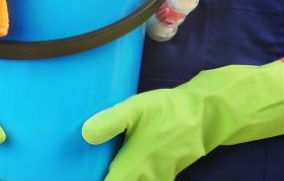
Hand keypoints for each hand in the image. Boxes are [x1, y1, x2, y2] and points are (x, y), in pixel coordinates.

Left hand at [81, 61, 283, 180]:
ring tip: (103, 168)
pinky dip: (133, 175)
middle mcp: (147, 177)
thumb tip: (85, 135)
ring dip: (121, 176)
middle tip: (82, 172)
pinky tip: (122, 164)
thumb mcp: (135, 110)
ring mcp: (159, 177)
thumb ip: (110, 122)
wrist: (209, 114)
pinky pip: (146, 180)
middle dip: (108, 178)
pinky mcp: (166, 171)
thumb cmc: (169, 111)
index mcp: (135, 167)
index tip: (74, 176)